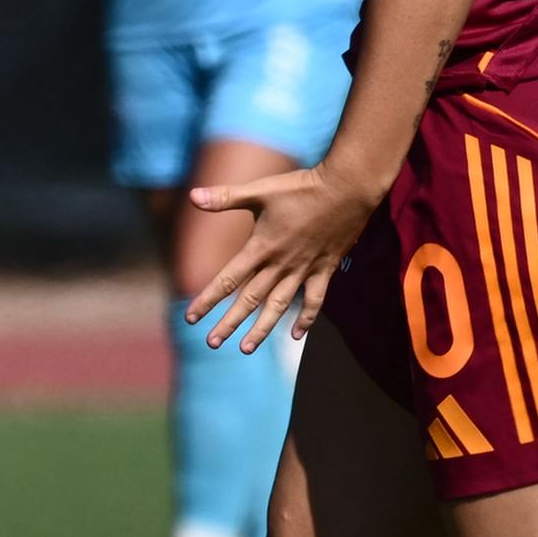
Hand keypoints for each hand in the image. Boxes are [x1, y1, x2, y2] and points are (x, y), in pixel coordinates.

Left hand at [181, 162, 378, 352]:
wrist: (346, 189)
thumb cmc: (300, 187)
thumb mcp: (260, 191)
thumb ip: (225, 197)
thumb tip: (192, 196)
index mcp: (261, 247)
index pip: (228, 279)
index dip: (208, 299)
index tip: (191, 318)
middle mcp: (280, 264)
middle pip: (250, 300)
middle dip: (229, 323)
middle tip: (212, 343)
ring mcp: (304, 270)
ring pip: (279, 307)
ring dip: (262, 329)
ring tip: (246, 349)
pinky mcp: (324, 269)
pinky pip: (314, 301)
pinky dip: (306, 319)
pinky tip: (296, 335)